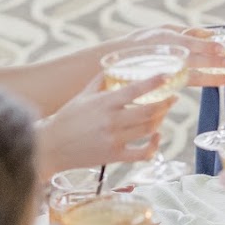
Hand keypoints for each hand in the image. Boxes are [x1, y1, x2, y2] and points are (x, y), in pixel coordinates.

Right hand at [37, 73, 170, 174]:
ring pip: (148, 129)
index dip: (154, 82)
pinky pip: (142, 153)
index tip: (167, 76)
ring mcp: (114, 140)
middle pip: (149, 111)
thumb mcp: (82, 96)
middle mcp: (111, 121)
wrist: (51, 147)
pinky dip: (154, 146)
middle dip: (166, 103)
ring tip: (163, 113)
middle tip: (173, 97)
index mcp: (104, 103)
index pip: (135, 90)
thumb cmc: (66, 119)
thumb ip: (99, 82)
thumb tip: (113, 68)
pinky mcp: (114, 156)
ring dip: (160, 120)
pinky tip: (157, 137)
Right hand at [122, 25, 224, 88]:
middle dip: (213, 63)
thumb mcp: (163, 29)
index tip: (222, 48)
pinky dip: (204, 81)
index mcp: (166, 39)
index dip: (206, 47)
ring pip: (192, 76)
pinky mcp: (164, 83)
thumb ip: (187, 31)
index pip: (189, 43)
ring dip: (213, 77)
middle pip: (193, 60)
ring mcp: (165, 71)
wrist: (115, 61)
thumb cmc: (143, 42)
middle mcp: (166, 55)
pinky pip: (187, 83)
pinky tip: (217, 80)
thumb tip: (210, 32)